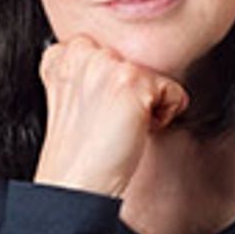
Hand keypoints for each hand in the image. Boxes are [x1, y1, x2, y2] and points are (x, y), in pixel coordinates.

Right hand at [33, 35, 188, 196]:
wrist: (75, 183)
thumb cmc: (77, 151)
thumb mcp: (68, 97)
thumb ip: (85, 70)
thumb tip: (121, 65)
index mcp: (62, 55)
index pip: (107, 50)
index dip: (111, 83)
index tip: (99, 108)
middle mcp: (84, 53)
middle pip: (133, 61)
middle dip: (131, 90)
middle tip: (111, 120)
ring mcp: (108, 64)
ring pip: (153, 75)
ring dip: (148, 103)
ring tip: (122, 125)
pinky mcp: (132, 81)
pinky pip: (172, 90)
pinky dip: (166, 115)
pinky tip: (138, 130)